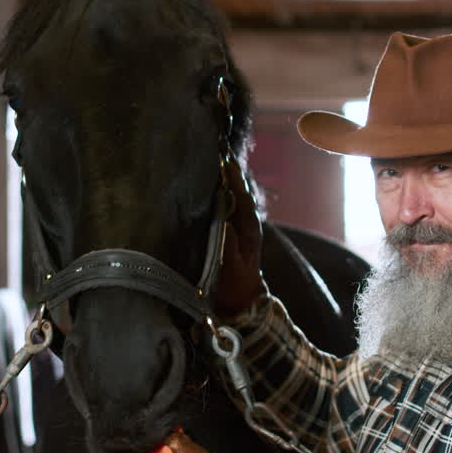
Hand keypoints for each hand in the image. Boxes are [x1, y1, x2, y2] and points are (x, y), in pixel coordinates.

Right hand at [213, 160, 264, 319]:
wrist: (239, 304)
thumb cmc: (235, 287)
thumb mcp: (230, 266)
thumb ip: (227, 243)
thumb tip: (223, 216)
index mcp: (249, 227)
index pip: (241, 192)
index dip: (231, 174)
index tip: (220, 156)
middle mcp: (245, 221)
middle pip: (236, 188)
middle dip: (225, 169)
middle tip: (211, 147)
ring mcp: (238, 225)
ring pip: (230, 195)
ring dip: (219, 178)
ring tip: (206, 158)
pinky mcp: (228, 230)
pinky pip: (223, 205)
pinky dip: (215, 192)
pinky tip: (202, 184)